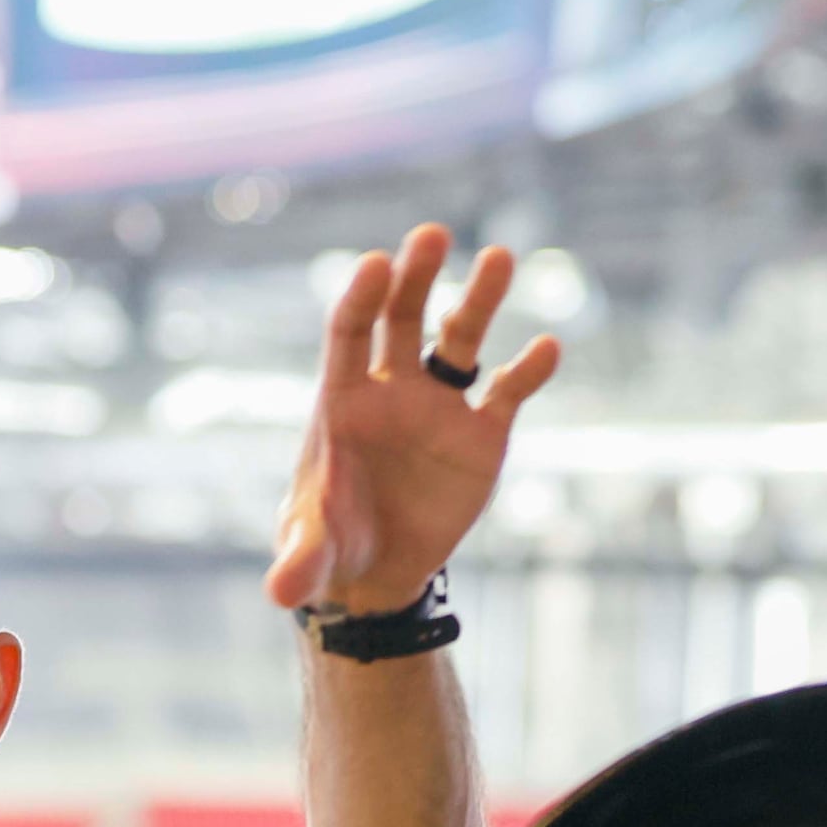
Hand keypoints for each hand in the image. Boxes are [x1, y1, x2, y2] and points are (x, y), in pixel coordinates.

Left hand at [268, 225, 562, 616]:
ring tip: (497, 258)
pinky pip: (507, 391)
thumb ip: (298, 562)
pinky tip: (547, 348)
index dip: (361, 299)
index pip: (350, 333)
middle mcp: (392, 388)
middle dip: (414, 277)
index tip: (375, 264)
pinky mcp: (481, 434)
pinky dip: (527, 370)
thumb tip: (279, 592)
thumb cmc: (330, 547)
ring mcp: (439, 406)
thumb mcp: (311, 555)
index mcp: (343, 400)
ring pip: (459, 339)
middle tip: (431, 235)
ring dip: (477, 299)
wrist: (376, 570)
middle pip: (402, 317)